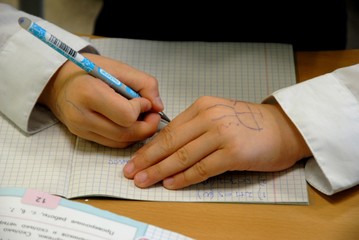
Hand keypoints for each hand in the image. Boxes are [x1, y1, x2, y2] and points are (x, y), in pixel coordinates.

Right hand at [38, 53, 163, 147]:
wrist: (57, 81)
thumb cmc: (87, 70)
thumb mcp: (117, 67)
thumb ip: (144, 83)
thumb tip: (159, 106)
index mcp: (89, 93)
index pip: (126, 115)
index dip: (141, 109)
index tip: (143, 100)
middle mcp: (82, 116)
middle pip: (126, 133)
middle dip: (147, 125)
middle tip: (151, 113)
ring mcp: (81, 130)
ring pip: (122, 142)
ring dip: (139, 132)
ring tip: (140, 116)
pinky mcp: (83, 137)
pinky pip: (114, 144)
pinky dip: (127, 136)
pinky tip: (128, 122)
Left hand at [123, 96, 311, 188]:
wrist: (284, 128)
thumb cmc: (250, 124)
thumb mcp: (219, 116)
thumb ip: (195, 128)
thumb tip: (168, 148)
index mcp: (202, 106)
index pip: (169, 130)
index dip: (150, 146)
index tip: (136, 158)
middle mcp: (209, 117)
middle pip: (170, 142)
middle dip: (147, 159)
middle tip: (131, 172)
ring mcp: (221, 134)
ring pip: (182, 156)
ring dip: (160, 171)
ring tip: (144, 180)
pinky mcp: (233, 153)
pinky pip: (202, 168)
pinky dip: (184, 178)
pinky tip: (170, 184)